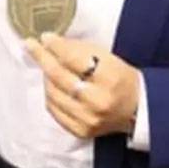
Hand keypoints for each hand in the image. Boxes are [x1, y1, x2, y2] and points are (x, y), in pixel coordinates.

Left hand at [24, 33, 139, 139]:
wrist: (137, 108)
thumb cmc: (122, 79)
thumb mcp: (108, 57)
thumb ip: (80, 50)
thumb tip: (52, 42)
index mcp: (109, 77)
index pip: (73, 58)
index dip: (56, 46)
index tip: (45, 37)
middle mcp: (98, 100)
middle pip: (59, 76)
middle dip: (42, 57)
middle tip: (31, 45)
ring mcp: (88, 118)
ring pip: (52, 93)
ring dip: (46, 76)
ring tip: (48, 66)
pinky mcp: (80, 130)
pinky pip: (54, 110)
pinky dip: (50, 95)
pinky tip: (52, 86)